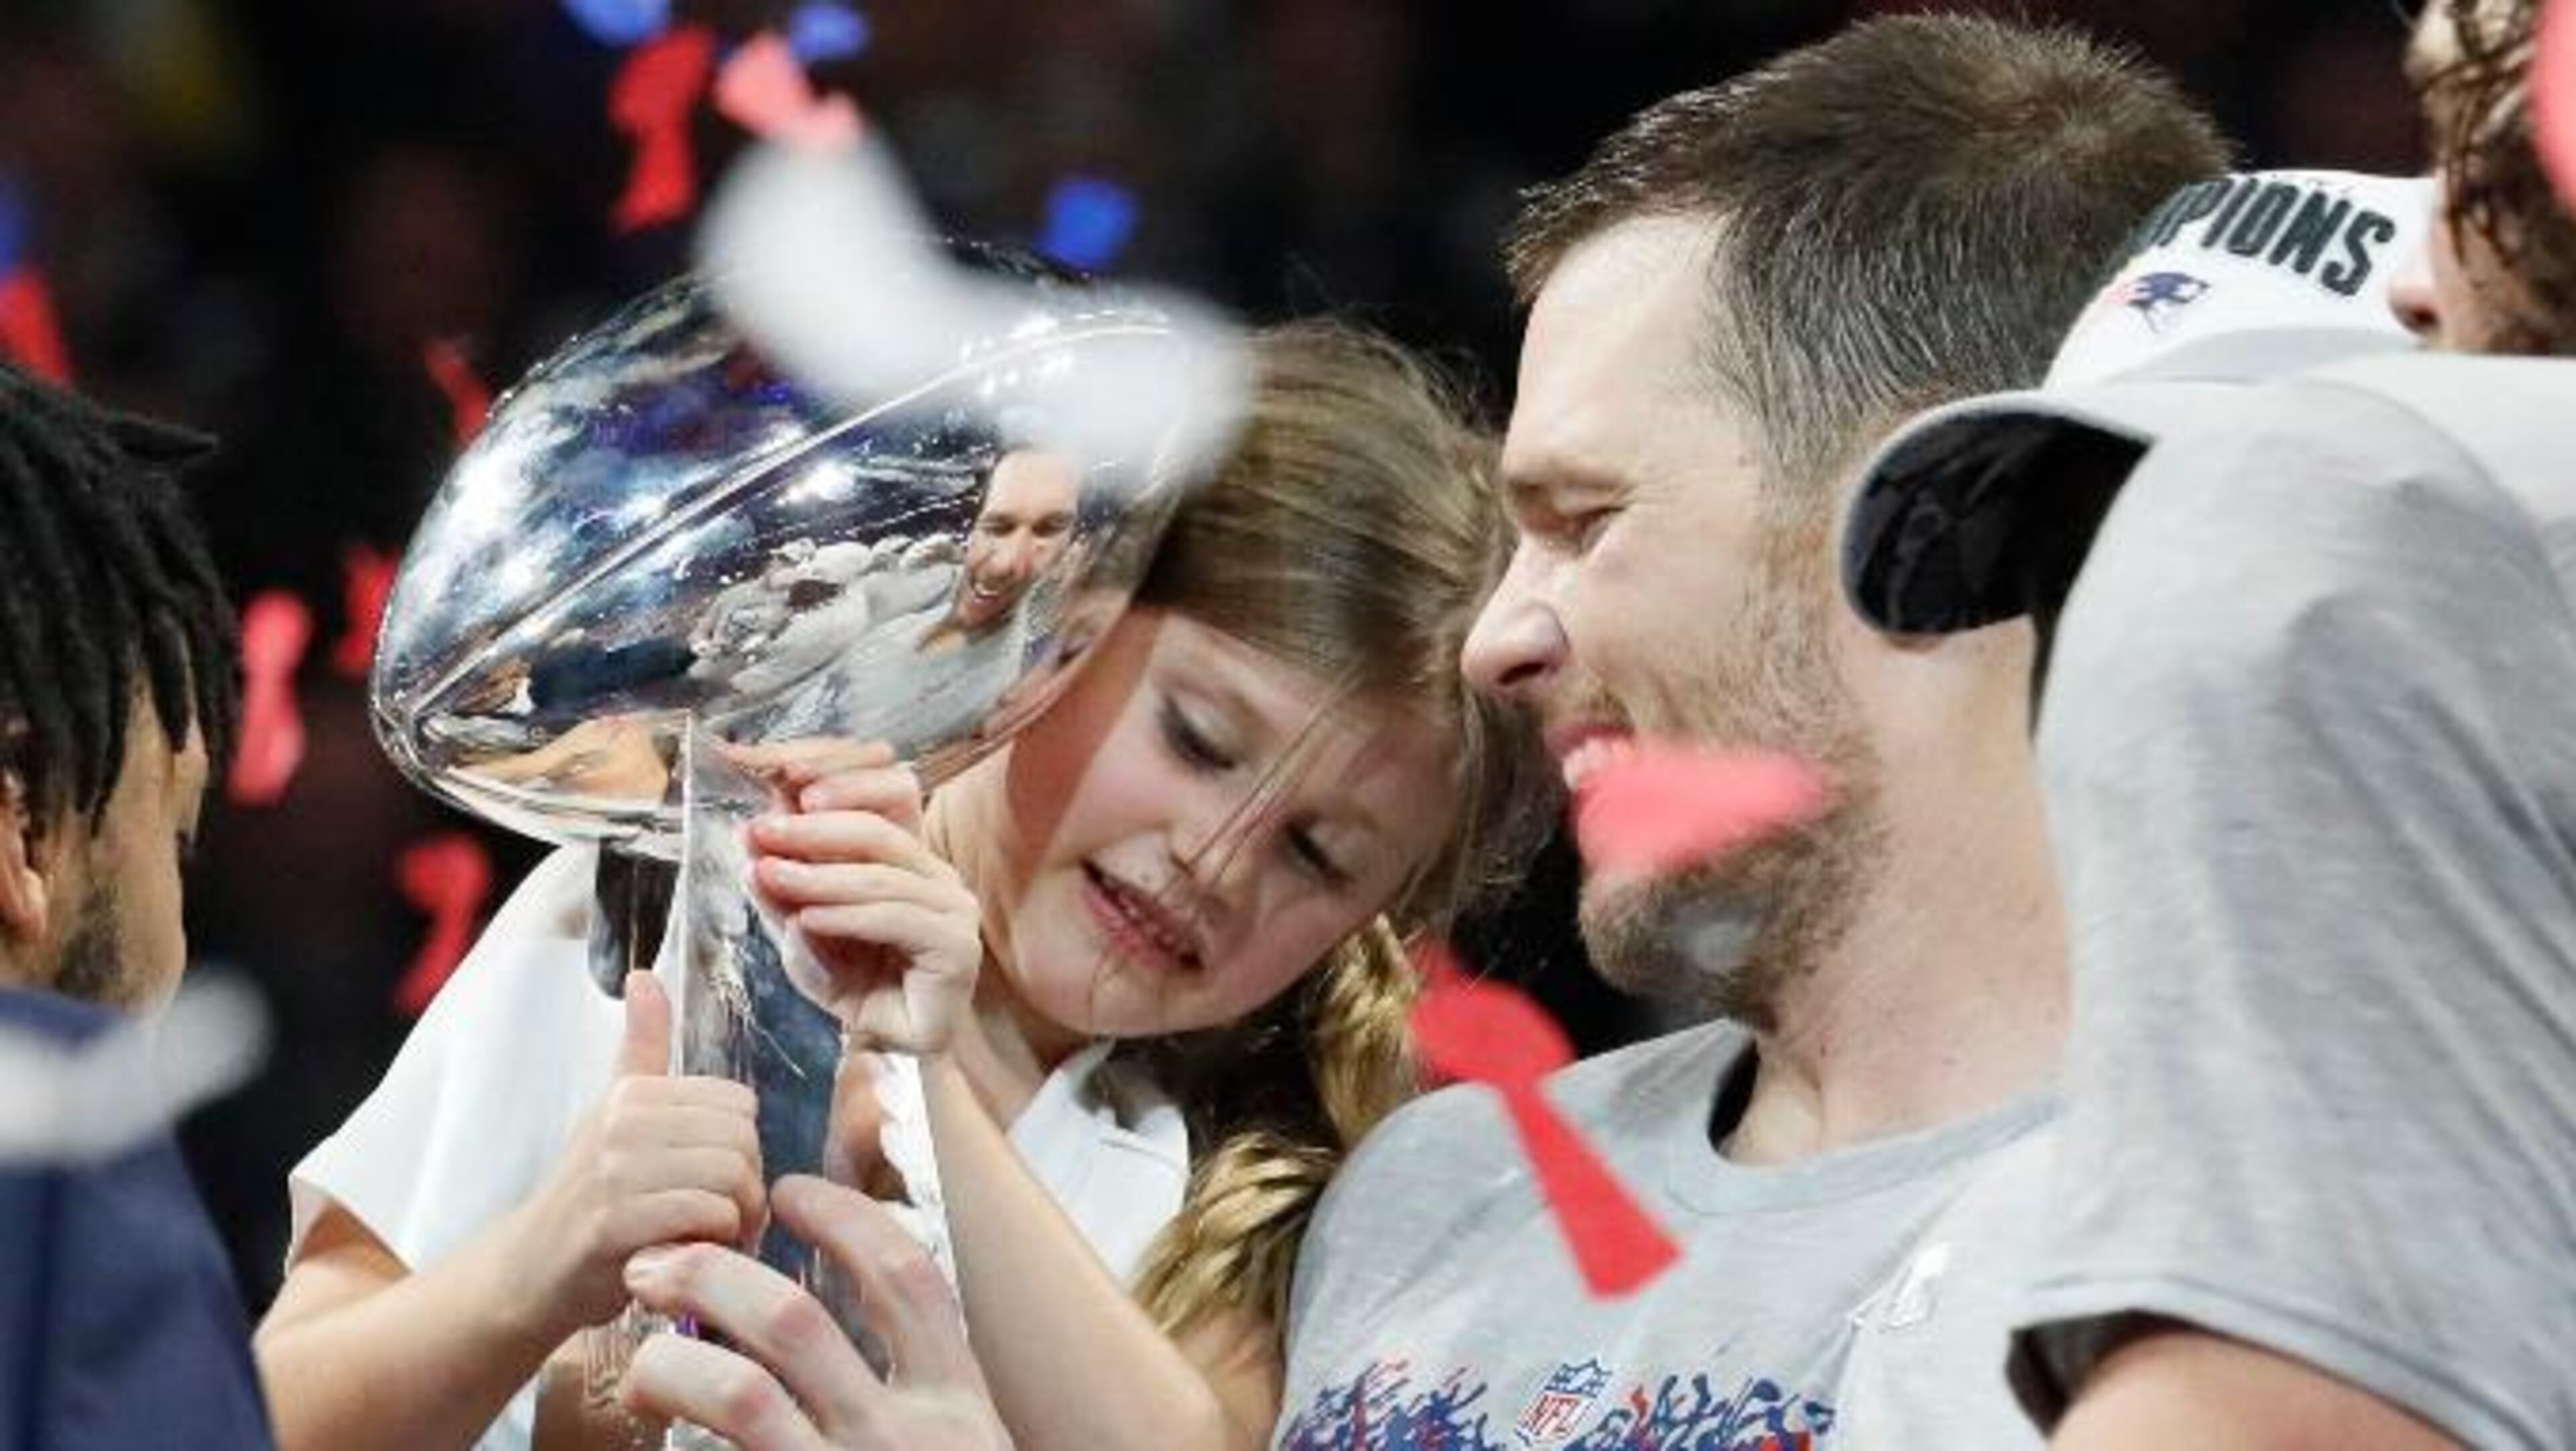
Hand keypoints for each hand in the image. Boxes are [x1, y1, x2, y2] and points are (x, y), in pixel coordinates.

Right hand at [511, 973, 765, 1334]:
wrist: (528, 1272)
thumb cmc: (586, 1193)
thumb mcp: (612, 1111)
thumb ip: (641, 1047)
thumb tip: (645, 976)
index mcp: (632, 1091)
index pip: (740, 1104)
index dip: (741, 1147)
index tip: (718, 1180)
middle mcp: (621, 1121)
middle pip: (742, 1140)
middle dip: (747, 1187)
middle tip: (724, 1217)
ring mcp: (614, 1171)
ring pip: (732, 1177)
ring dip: (737, 1219)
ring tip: (713, 1237)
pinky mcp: (614, 1224)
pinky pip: (708, 1214)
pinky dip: (716, 1241)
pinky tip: (693, 1252)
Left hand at [619, 1177, 1013, 1450]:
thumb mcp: (960, 1450)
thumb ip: (917, 1395)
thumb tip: (838, 1313)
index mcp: (960, 1409)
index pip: (908, 1280)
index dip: (847, 1220)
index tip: (791, 1190)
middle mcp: (907, 1441)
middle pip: (795, 1321)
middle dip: (714, 1274)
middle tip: (658, 1260)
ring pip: (740, 1394)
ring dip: (672, 1360)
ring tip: (642, 1356)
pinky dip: (678, 1442)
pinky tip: (658, 1432)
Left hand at [737, 741, 982, 1054]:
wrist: (890, 1046)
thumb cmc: (855, 984)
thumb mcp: (801, 930)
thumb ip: (780, 893)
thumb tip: (749, 849)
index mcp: (906, 855)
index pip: (885, 792)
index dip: (838, 776)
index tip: (778, 774)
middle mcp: (936, 874)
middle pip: (878, 829)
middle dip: (812, 828)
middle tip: (761, 830)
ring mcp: (953, 909)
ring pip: (881, 875)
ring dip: (819, 875)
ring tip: (771, 874)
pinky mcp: (958, 947)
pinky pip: (896, 918)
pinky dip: (847, 915)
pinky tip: (807, 918)